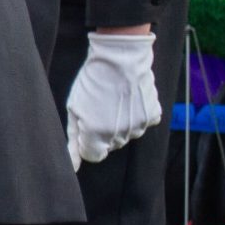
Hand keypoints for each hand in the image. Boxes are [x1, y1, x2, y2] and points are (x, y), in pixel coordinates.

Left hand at [65, 28, 162, 166]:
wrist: (120, 57)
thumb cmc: (92, 81)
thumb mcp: (74, 108)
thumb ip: (73, 139)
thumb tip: (71, 166)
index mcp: (97, 135)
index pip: (92, 156)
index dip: (86, 142)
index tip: (85, 125)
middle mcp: (120, 135)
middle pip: (109, 145)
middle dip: (102, 132)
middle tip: (99, 106)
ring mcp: (139, 126)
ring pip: (126, 135)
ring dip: (119, 123)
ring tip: (114, 100)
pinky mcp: (153, 115)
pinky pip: (142, 123)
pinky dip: (135, 115)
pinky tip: (129, 99)